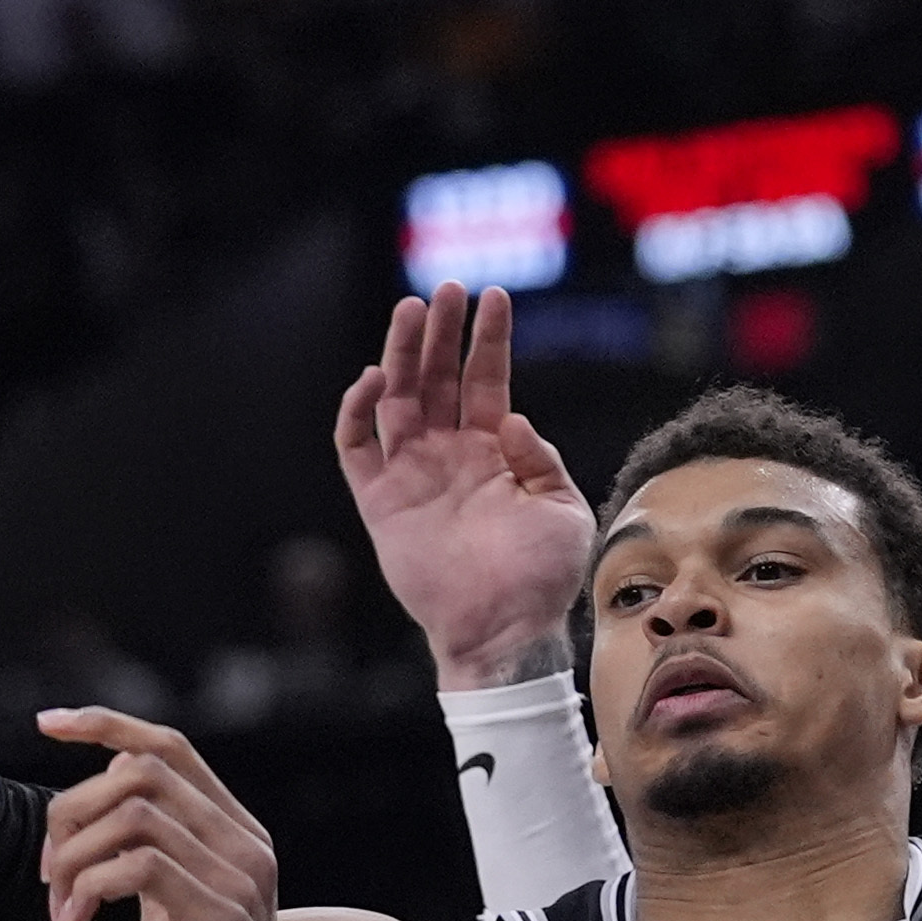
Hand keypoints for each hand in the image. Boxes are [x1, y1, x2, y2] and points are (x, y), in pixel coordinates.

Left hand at [34, 709, 307, 920]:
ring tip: (61, 909)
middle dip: (71, 813)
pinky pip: (137, 867)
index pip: (168, 746)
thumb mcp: (169, 917)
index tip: (46, 724)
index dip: (104, 724)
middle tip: (49, 878)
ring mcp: (241, 882)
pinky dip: (88, 888)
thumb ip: (147, 863)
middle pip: (138, 773)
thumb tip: (86, 819)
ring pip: (132, 815)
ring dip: (73, 857)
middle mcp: (248, 847)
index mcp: (237, 835)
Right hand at [334, 283, 596, 686]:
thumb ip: (540, 460)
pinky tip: (376, 379)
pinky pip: (357, 448)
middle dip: (440, 332)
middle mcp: (449, 457)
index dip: (488, 339)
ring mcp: (412, 476)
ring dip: (402, 354)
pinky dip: (357, 411)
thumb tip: (511, 419)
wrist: (505, 631)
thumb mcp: (564, 511)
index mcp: (492, 453)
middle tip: (447, 290)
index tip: (495, 296)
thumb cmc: (542, 579)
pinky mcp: (381, 504)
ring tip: (412, 310)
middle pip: (437, 379)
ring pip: (397, 400)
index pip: (485, 381)